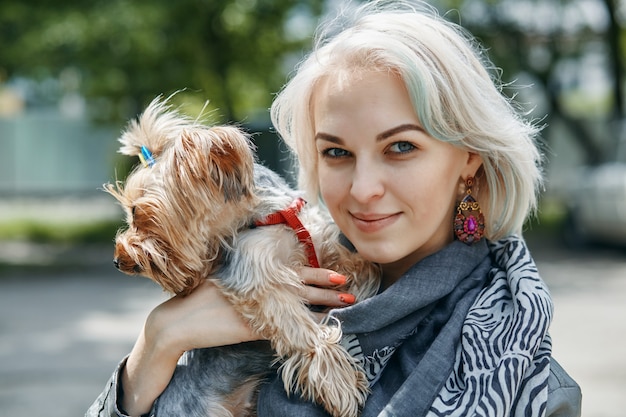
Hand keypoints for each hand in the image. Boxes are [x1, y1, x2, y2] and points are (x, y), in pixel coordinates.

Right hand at [119, 271, 353, 415]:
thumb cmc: (204, 298)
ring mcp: (261, 307)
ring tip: (346, 305)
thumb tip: (274, 281)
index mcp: (258, 274)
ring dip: (324, 306)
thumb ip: (255, 280)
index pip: (295, 272)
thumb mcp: (232, 282)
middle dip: (329, 289)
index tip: (340, 275)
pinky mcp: (255, 326)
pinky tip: (320, 331)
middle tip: (351, 291)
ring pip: (300, 305)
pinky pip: (286, 327)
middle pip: (303, 287)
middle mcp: (263, 288)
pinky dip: (304, 328)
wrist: (181, 320)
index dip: (319, 273)